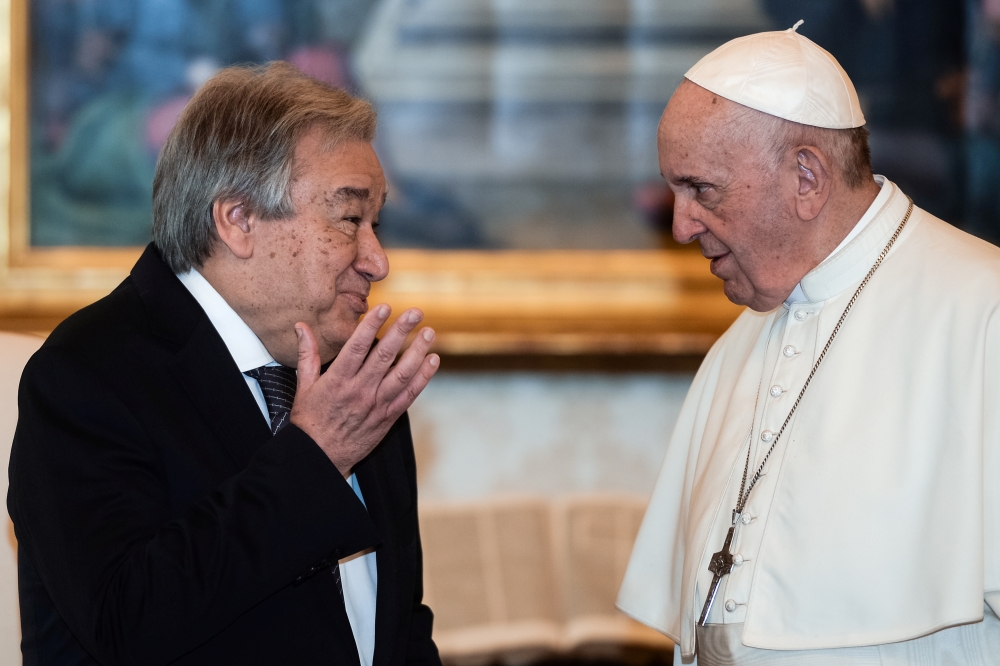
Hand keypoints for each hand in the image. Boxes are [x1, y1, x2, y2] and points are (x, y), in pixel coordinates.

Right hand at [290, 305, 438, 476]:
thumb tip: (301, 326)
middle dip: (401, 331)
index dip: (372, 325)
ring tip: (428, 332)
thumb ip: (307, 354)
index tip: (385, 307)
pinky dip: (423, 377)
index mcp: (337, 380)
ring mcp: (376, 404)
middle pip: (385, 355)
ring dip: (418, 351)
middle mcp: (360, 390)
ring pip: (402, 374)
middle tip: (416, 312)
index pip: (358, 347)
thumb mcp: (303, 386)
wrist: (320, 458)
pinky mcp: (388, 417)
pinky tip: (432, 360)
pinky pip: (410, 395)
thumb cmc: (310, 421)